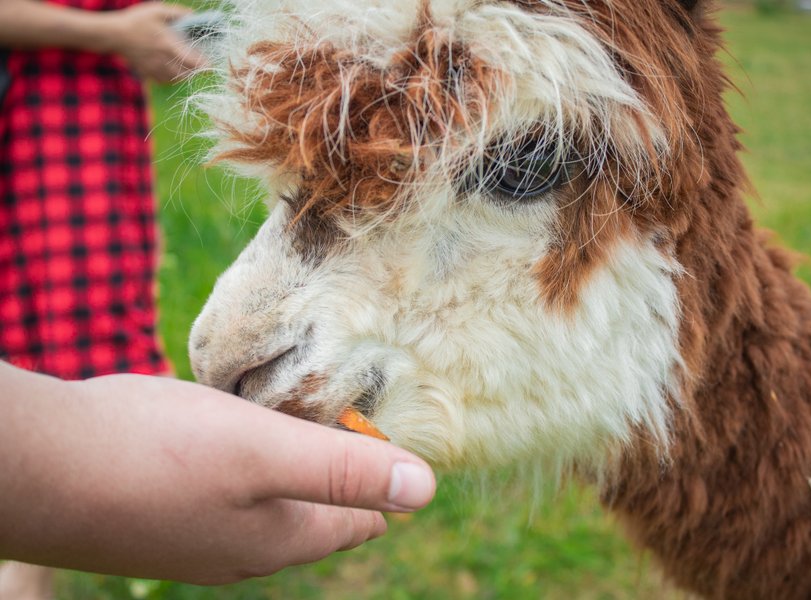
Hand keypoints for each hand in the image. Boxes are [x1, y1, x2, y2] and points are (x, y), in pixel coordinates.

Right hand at [0, 364, 435, 584]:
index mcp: (280, 539)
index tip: (388, 424)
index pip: (361, 519)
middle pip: (318, 511)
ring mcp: (198, 538)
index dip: (382, 473)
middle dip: (343, 467)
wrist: (37, 468)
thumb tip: (425, 489)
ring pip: (271, 501)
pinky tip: (234, 431)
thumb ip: (344, 471)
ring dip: (293, 463)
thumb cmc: (156, 455)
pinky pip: (227, 491)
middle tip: (352, 412)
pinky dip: (247, 462)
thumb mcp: (265, 452)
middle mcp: (243, 551)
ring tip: (301, 415)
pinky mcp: (161, 515)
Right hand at [102, 2, 206, 82]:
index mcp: (168, 45)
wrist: (113, 35)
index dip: (204, 65)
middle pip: (187, 73)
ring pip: (178, 78)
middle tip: (202, 65)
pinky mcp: (148, 74)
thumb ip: (177, 13)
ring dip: (186, 75)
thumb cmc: (135, 21)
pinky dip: (173, 78)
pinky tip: (175, 71)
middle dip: (197, 70)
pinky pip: (166, 81)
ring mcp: (155, 69)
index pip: (192, 61)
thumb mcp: (157, 11)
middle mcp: (163, 60)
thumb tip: (194, 15)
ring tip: (190, 68)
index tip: (211, 65)